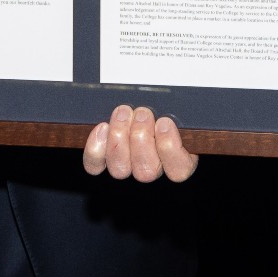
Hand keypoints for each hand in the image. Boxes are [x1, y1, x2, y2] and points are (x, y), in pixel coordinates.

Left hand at [82, 105, 197, 182]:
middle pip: (146, 171)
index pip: (179, 170)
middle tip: (143, 113)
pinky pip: (96, 165)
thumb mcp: (179, 107)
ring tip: (124, 113)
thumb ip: (182, 112)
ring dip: (120, 137)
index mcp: (179, 159)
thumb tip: (177, 109)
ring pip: (120, 169)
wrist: (139, 105)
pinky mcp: (105, 161)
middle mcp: (153, 168)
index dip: (170, 147)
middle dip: (141, 137)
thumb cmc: (164, 105)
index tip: (164, 122)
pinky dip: (96, 148)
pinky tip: (102, 128)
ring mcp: (128, 167)